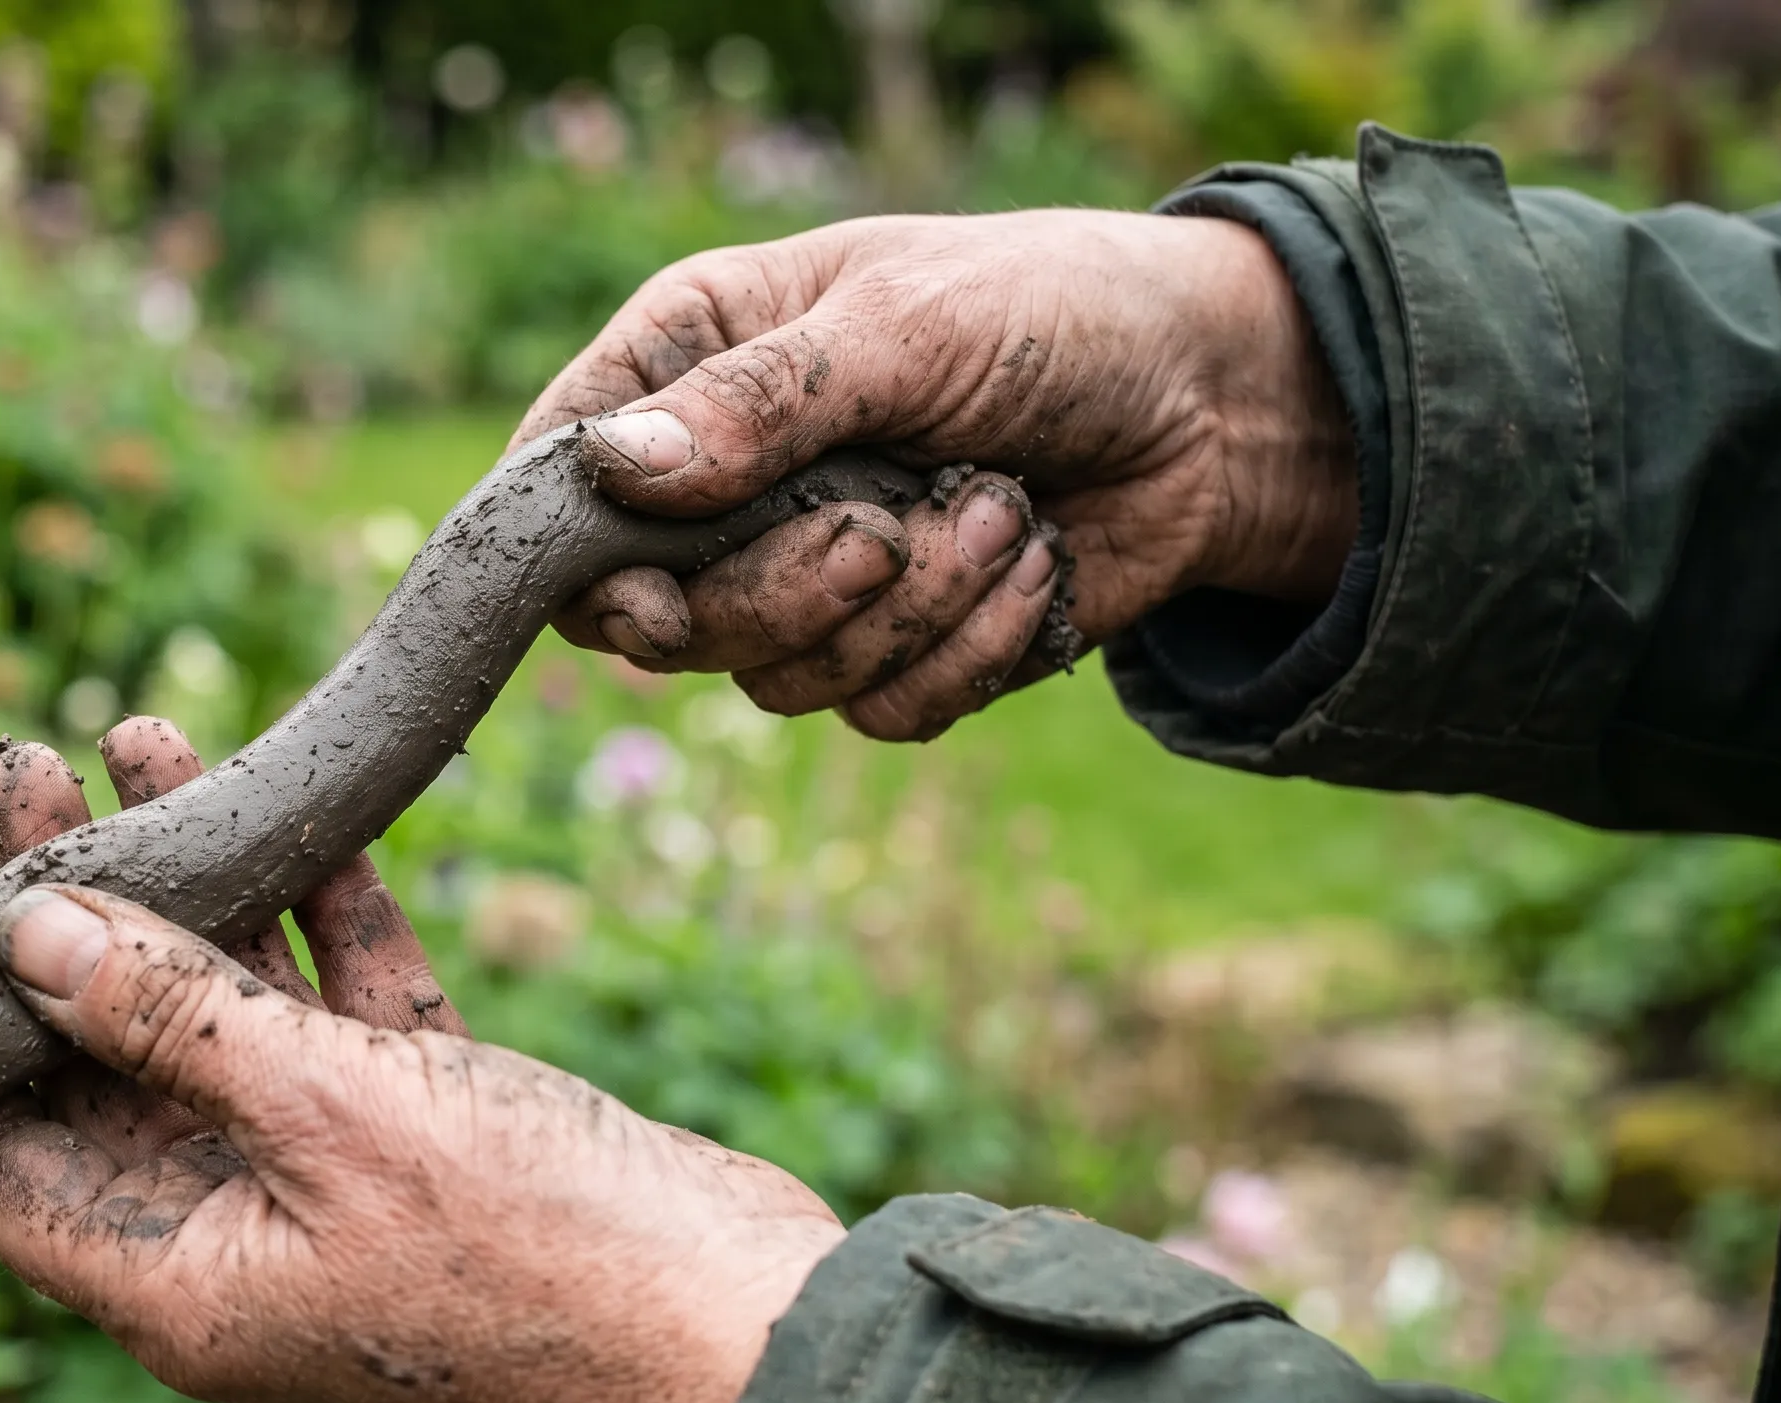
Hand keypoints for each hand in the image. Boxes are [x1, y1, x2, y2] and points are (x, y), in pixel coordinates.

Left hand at [0, 722, 844, 1402]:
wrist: (747, 1324)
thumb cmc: (540, 1257)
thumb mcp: (332, 1118)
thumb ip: (172, 1021)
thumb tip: (25, 930)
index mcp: (175, 1280)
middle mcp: (234, 1236)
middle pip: (98, 1058)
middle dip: (61, 913)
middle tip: (28, 765)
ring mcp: (329, 1183)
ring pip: (218, 1014)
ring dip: (185, 884)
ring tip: (139, 736)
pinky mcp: (425, 1133)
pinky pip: (335, 1012)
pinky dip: (312, 915)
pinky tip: (289, 804)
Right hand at [521, 210, 1357, 740]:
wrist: (1221, 396)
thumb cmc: (1053, 313)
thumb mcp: (905, 328)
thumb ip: (762, 402)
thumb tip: (616, 471)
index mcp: (694, 366)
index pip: (559, 487)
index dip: (581, 565)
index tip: (653, 598)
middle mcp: (730, 482)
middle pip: (664, 621)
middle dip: (789, 594)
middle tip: (883, 535)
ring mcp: (807, 572)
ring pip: (774, 680)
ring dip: (906, 613)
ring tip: (997, 512)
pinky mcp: (891, 648)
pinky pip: (877, 712)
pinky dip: (963, 654)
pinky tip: (1029, 564)